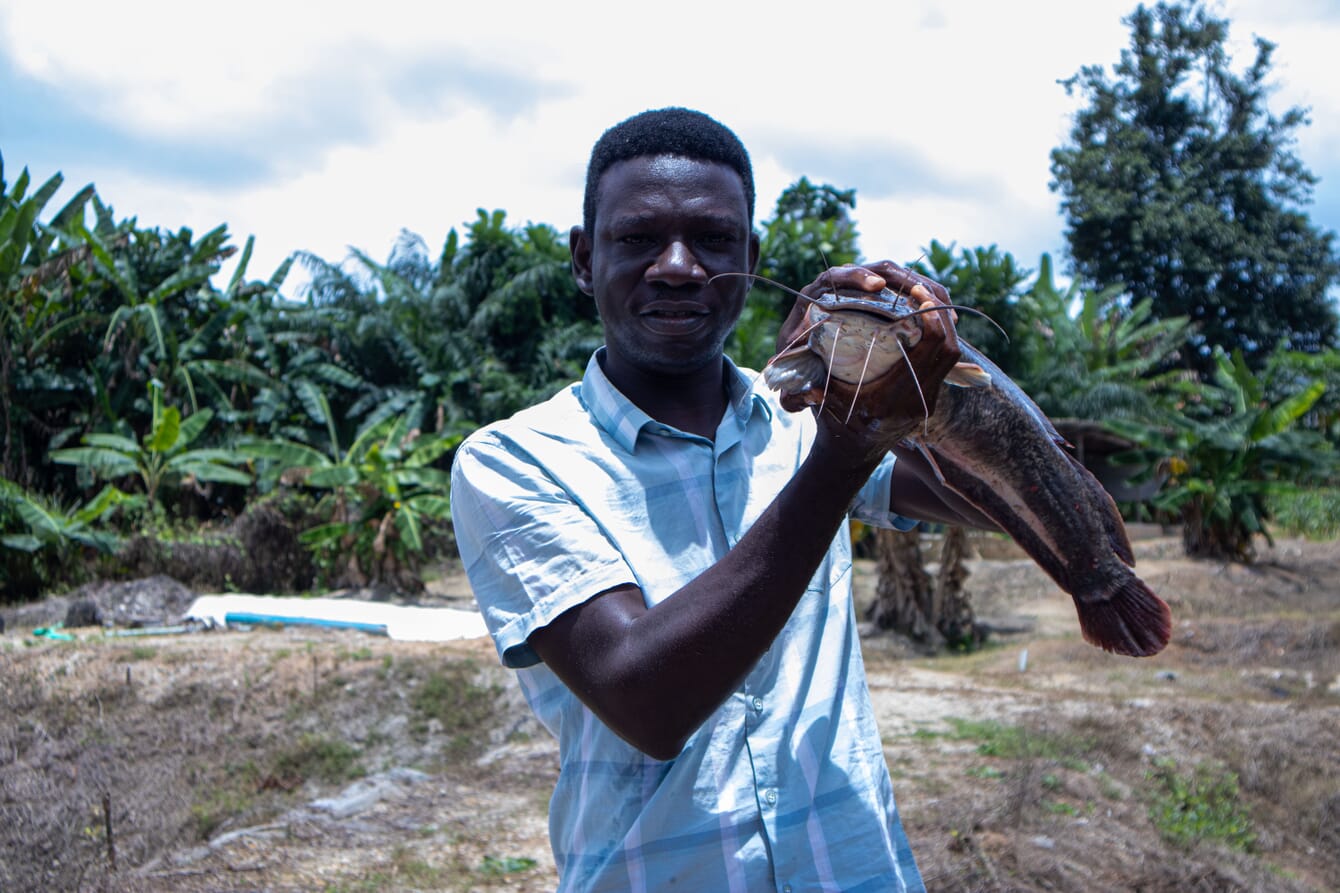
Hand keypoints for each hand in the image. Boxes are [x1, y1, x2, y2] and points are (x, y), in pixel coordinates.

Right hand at [776, 261, 961, 451]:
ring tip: (926, 302)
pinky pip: (946, 363)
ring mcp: (927, 401)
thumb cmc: (834, 421)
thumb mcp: (824, 403)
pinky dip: (941, 339)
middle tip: (924, 291)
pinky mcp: (931, 398)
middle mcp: (916, 401)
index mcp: (892, 399)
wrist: (853, 452)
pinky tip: (926, 322)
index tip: (917, 294)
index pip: (928, 351)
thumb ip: (813, 389)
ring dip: (945, 326)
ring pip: (952, 356)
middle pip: (948, 349)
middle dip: (941, 316)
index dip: (929, 319)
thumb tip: (790, 379)